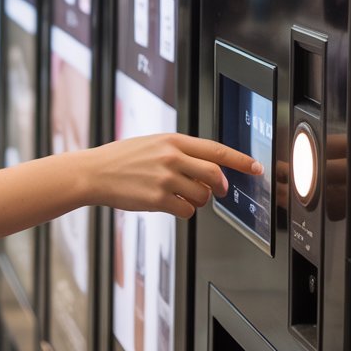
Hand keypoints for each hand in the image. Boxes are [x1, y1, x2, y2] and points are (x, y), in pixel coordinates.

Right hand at [82, 133, 262, 218]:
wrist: (94, 172)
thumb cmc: (122, 159)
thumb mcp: (152, 144)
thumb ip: (179, 152)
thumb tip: (208, 169)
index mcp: (171, 140)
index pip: (216, 149)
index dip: (240, 160)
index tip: (256, 167)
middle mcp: (171, 157)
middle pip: (215, 175)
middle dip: (221, 187)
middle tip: (218, 191)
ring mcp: (165, 178)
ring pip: (202, 196)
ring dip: (198, 200)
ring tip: (180, 195)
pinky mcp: (157, 199)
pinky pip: (186, 211)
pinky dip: (183, 211)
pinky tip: (169, 204)